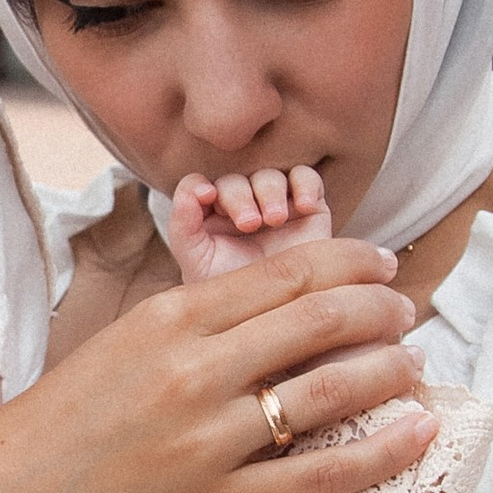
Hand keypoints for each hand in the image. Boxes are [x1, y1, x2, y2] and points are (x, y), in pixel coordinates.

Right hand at [0, 234, 436, 492]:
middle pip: (321, 322)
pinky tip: (419, 432)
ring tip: (415, 366)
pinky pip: (321, 474)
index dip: (353, 264)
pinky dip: (383, 450)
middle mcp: (193, 372)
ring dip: (390, 372)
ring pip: (330, 393)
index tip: (384, 266)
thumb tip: (285, 300)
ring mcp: (208, 440)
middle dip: (382, 311)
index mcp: (171, 319)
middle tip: (407, 314)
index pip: (287, 274)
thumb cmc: (66, 418)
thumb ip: (201, 320)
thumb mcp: (127, 341)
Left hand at [167, 163, 332, 282]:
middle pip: (235, 180)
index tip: (206, 196)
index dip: (198, 186)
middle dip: (239, 197)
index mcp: (207, 217)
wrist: (282, 316)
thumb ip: (183, 228)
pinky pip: (306, 178)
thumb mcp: (198, 265)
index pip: (197, 186)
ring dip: (270, 191)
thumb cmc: (235, 296)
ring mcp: (275, 203)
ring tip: (275, 219)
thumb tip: (191, 190)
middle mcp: (240, 205)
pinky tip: (304, 207)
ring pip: (270, 176)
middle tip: (249, 224)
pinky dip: (305, 185)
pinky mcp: (309, 207)